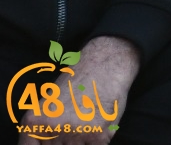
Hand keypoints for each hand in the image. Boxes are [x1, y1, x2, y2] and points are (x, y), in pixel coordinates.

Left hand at [22, 35, 137, 142]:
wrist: (105, 64)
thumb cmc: (78, 80)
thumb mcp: (47, 101)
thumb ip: (41, 126)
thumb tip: (43, 144)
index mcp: (34, 121)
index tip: (54, 141)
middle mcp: (52, 128)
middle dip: (65, 141)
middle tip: (75, 125)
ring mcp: (75, 133)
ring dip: (83, 140)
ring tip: (88, 122)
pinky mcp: (98, 135)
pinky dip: (98, 140)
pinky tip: (100, 124)